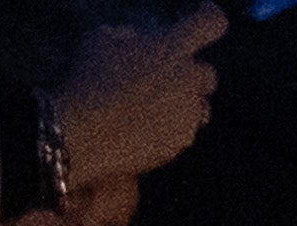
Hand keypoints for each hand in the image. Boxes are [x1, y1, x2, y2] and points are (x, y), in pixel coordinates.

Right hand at [53, 7, 223, 183]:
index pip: (210, 24)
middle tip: (163, 74)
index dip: (210, 16)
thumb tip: (142, 40)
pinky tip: (143, 126)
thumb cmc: (89, 78)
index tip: (205, 13)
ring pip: (197, 105)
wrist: (86, 133)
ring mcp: (189, 113)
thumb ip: (130, 35)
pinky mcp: (183, 140)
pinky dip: (170, 126)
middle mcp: (189, 80)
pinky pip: (184, 130)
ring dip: (182, 101)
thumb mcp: (101, 39)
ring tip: (149, 104)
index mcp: (172, 48)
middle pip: (206, 73)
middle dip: (189, 72)